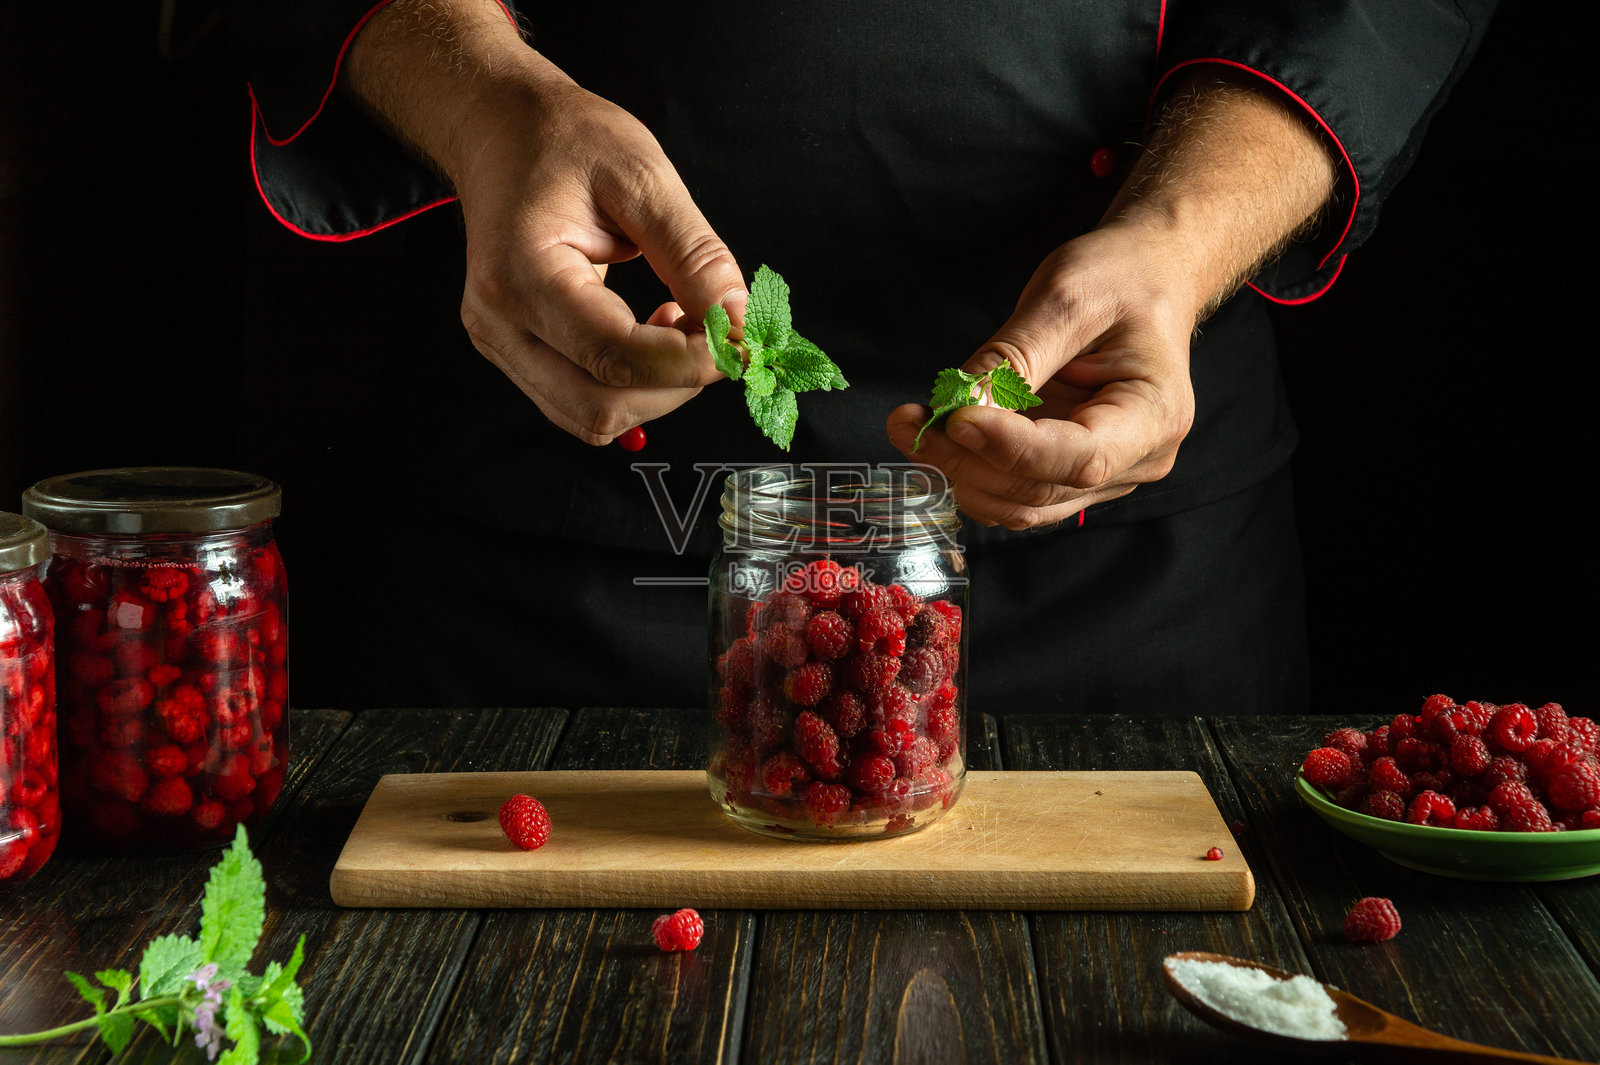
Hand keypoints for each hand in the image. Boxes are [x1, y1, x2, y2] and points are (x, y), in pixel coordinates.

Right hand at [347, 1, 746, 443]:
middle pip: (600, 407)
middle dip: (675, 386)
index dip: (688, 361)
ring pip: (591, 417)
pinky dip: (630, 386)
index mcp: (522, 274)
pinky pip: (581, 400)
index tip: (738, 337)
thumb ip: (693, 255)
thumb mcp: (642, 176)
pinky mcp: (515, 352)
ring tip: (680, 326)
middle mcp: (500, 323)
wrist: (499, 129)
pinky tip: (650, 335)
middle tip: (716, 336)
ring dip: (655, 391)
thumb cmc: (564, 139)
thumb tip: (737, 322)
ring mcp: (501, 344)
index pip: (614, 357)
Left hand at [887, 71, 1336, 527]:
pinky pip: (1016, 492)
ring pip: (1020, 503)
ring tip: (914, 425)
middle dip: (964, 460)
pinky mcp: (1073, 473)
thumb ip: (1012, 359)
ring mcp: (1107, 475)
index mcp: (1154, 415)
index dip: (1009, 448)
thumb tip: (958, 409)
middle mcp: (1137, 460)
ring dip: (958, 472)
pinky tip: (941, 435)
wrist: (1147, 279)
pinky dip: (972, 470)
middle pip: (1038, 488)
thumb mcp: (1066, 299)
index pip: (1078, 457)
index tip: (953, 419)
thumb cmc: (1120, 279)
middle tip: (907, 420)